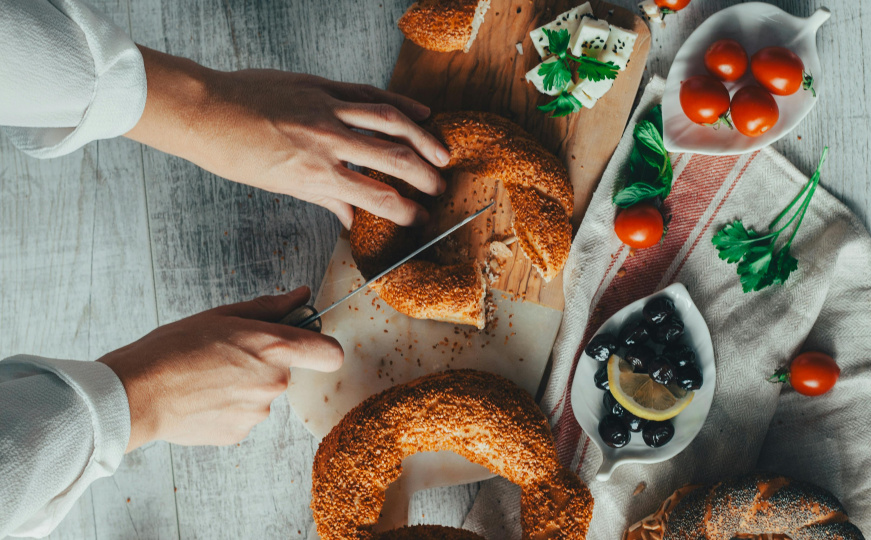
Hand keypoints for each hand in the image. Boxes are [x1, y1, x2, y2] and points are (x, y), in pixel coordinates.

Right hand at [98, 287, 342, 451]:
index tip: (306, 342)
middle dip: (265, 362)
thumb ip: (270, 307)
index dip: (321, 346)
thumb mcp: (222, 315)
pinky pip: (245, 414)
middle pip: (287, 371)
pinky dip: (229, 406)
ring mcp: (258, 412)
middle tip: (227, 354)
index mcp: (274, 348)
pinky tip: (203, 397)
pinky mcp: (240, 433)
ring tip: (208, 377)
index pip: (330, 353)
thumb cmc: (174, 348)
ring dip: (245, 385)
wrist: (137, 393)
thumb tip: (301, 295)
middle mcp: (274, 382)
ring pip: (263, 393)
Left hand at [125, 46, 449, 228]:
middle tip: (440, 188)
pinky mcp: (322, 86)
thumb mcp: (279, 185)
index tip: (417, 218)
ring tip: (443, 153)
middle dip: (424, 176)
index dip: (405, 211)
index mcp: (317, 174)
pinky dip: (398, 102)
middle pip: (394, 158)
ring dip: (423, 138)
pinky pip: (369, 93)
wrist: (206, 110)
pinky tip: (419, 111)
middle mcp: (329, 141)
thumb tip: (350, 216)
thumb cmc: (235, 152)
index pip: (376, 197)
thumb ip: (323, 198)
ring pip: (391, 120)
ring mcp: (328, 109)